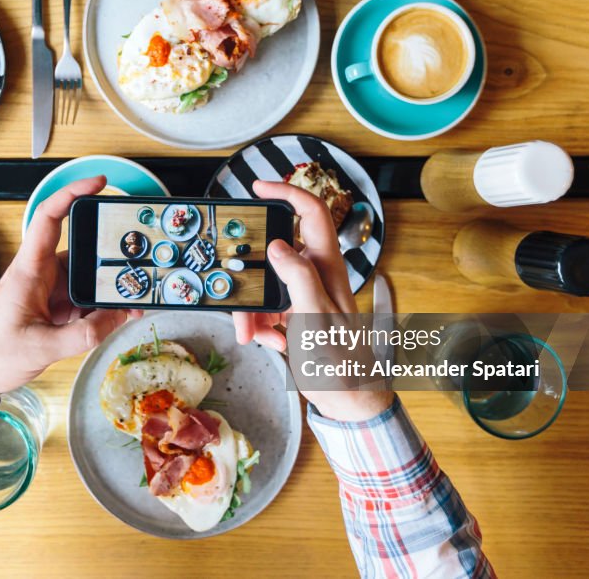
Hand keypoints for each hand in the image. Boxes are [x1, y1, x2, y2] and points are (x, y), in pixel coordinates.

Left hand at [0, 176, 130, 402]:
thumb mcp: (41, 349)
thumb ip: (84, 335)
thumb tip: (119, 318)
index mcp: (29, 271)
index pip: (49, 218)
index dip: (72, 194)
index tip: (98, 184)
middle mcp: (39, 275)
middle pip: (80, 250)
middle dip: (109, 253)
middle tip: (137, 255)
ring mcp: (46, 292)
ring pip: (85, 279)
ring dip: (107, 288)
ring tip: (135, 296)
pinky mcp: (50, 309)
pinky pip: (82, 301)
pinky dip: (100, 308)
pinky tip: (118, 316)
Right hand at [232, 180, 392, 421]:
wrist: (349, 401)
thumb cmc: (341, 363)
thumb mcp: (316, 320)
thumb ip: (299, 279)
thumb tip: (278, 246)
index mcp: (327, 268)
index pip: (311, 213)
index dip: (287, 193)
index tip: (258, 188)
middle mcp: (317, 275)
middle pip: (276, 253)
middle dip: (252, 274)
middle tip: (238, 296)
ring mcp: (306, 295)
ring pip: (267, 285)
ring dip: (253, 308)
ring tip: (252, 333)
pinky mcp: (296, 315)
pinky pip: (268, 309)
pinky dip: (261, 324)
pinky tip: (268, 340)